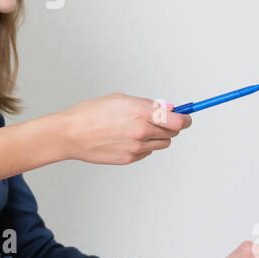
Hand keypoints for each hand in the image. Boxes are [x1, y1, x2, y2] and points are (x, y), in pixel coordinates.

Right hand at [62, 93, 190, 164]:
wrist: (72, 134)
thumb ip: (146, 104)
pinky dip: (143, 146)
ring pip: (162, 144)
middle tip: (161, 120)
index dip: (185, 118)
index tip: (186, 117)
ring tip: (139, 129)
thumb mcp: (120, 99)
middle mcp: (142, 131)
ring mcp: (137, 147)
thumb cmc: (91, 113)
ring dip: (157, 136)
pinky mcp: (130, 159)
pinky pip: (146, 153)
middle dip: (170, 126)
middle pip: (173, 132)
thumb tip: (166, 108)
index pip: (178, 119)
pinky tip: (127, 139)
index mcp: (141, 112)